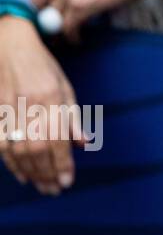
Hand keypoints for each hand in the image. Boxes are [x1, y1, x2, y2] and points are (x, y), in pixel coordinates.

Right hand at [0, 17, 83, 194]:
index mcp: (50, 97)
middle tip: (54, 190)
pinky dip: (11, 163)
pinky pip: (1, 145)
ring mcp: (8, 110)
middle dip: (47, 173)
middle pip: (37, 149)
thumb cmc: (41, 66)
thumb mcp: (64, 86)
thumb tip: (83, 143)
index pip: (57, 138)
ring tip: (42, 186)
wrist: (8, 45)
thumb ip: (72, 117)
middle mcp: (29, 105)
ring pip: (18, 150)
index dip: (62, 163)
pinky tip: (22, 174)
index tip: (67, 181)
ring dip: (31, 172)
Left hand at [32, 0, 162, 42]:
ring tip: (69, 33)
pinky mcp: (80, 4)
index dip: (45, 0)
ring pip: (53, 18)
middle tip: (58, 24)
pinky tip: (78, 37)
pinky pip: (67, 27)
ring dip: (61, 28)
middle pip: (40, 3)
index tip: (53, 9)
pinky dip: (72, 36)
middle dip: (49, 15)